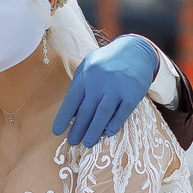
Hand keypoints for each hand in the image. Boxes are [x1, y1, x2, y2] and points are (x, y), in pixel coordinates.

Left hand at [53, 33, 158, 147]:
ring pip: (102, 114)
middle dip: (77, 129)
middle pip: (86, 110)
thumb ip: (80, 86)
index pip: (71, 100)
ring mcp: (117, 87)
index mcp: (86, 74)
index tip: (57, 132)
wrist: (136, 50)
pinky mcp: (133, 93)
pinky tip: (108, 133)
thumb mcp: (90, 66)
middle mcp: (100, 81)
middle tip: (72, 142)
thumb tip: (71, 113)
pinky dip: (114, 124)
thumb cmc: (108, 62)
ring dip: (94, 131)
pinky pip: (122, 113)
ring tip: (88, 143)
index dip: (63, 118)